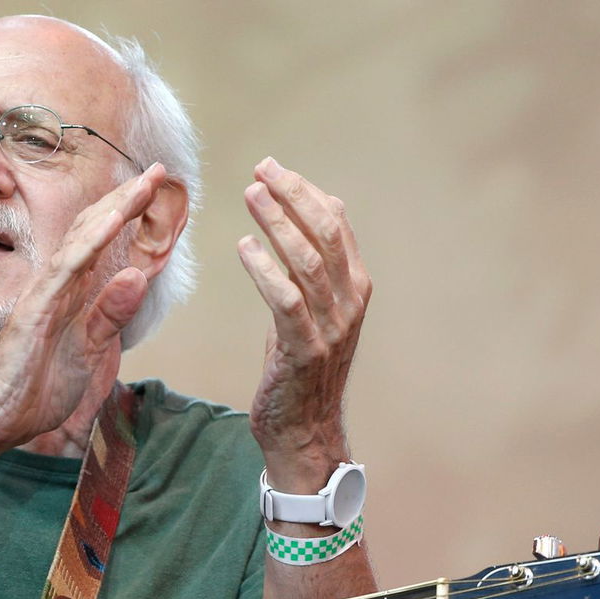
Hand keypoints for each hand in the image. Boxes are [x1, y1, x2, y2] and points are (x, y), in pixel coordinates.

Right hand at [0, 164, 165, 452]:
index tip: (155, 191)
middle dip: (126, 200)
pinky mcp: (35, 310)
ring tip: (143, 185)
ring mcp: (44, 295)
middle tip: (157, 171)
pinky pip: (66, 269)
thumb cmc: (36, 390)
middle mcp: (56, 286)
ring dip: (114, 210)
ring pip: (82, 241)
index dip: (127, 217)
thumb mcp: (89, 353)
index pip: (100, 245)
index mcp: (69, 295)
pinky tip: (112, 221)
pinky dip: (90, 243)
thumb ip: (110, 316)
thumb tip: (137, 277)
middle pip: (93, 231)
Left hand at [237, 158, 371, 490]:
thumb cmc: (300, 367)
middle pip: (326, 234)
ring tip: (251, 195)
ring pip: (308, 261)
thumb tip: (318, 210)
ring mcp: (331, 326)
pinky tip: (244, 247)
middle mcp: (350, 303)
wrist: (303, 430)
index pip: (337, 225)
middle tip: (262, 170)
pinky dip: (265, 269)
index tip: (276, 168)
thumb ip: (315, 266)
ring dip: (278, 223)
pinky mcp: (304, 348)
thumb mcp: (312, 311)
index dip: (307, 193)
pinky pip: (286, 300)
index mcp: (355, 287)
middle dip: (293, 196)